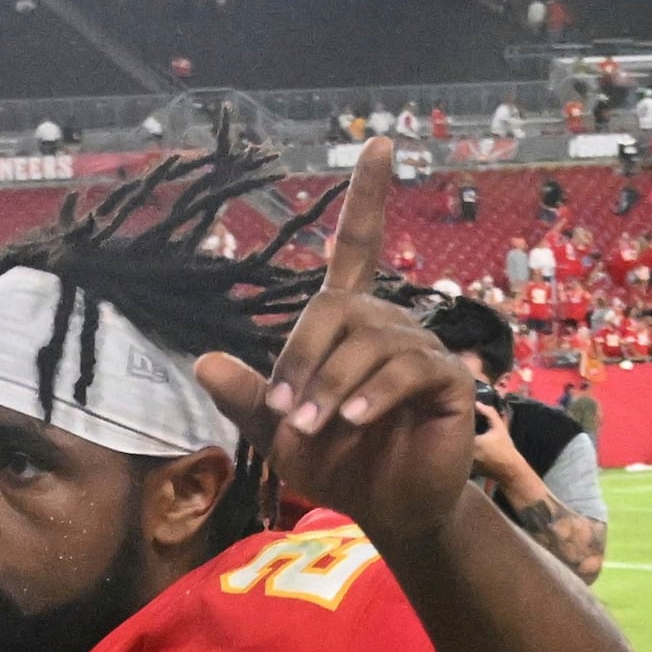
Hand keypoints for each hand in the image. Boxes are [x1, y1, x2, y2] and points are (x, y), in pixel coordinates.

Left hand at [193, 141, 478, 554]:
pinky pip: (406, 368)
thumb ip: (247, 396)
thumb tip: (204, 361)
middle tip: (288, 412)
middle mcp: (389, 324)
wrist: (386, 508)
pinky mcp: (447, 380)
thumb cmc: (339, 463)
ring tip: (317, 426)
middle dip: (304, 358)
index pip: (359, 246)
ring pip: (370, 341)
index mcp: (350, 324)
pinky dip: (372, 393)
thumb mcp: (278, 430)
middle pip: (338, 307)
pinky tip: (353, 418)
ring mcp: (422, 348)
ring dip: (332, 385)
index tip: (377, 143)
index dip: (366, 197)